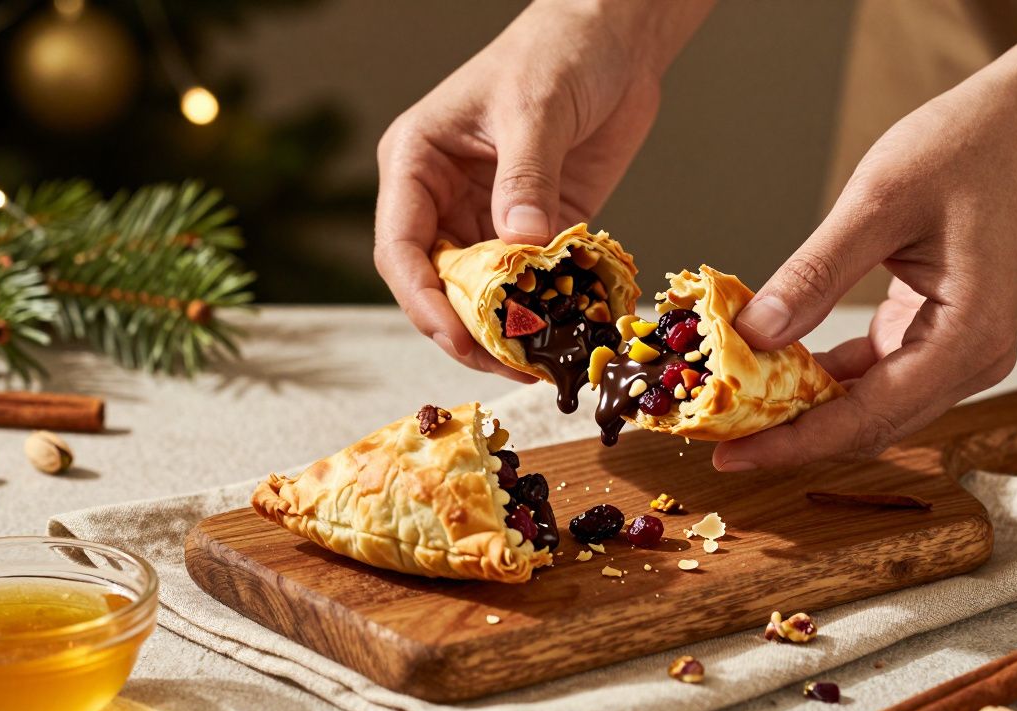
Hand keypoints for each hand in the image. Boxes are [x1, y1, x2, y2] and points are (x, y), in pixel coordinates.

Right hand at [374, 1, 710, 380]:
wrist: (616, 39)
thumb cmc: (558, 51)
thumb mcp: (535, 109)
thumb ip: (526, 178)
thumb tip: (521, 245)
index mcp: (417, 162)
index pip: (401, 247)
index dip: (423, 301)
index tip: (458, 338)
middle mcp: (443, 196)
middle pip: (436, 283)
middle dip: (465, 329)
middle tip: (508, 365)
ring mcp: (489, 215)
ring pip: (482, 292)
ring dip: (507, 328)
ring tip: (540, 362)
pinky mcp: (535, 226)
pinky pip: (531, 281)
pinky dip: (546, 310)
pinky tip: (567, 334)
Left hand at [712, 73, 1016, 469]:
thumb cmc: (966, 146)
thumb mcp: (877, 203)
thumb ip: (815, 275)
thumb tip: (752, 335)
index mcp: (970, 338)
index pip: (869, 418)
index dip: (794, 443)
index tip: (730, 455)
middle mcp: (973, 359)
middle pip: (871, 424)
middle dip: (792, 435)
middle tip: (719, 439)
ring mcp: (960, 350)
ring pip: (871, 405)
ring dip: (806, 409)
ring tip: (737, 408)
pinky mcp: (940, 331)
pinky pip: (876, 373)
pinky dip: (827, 376)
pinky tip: (775, 367)